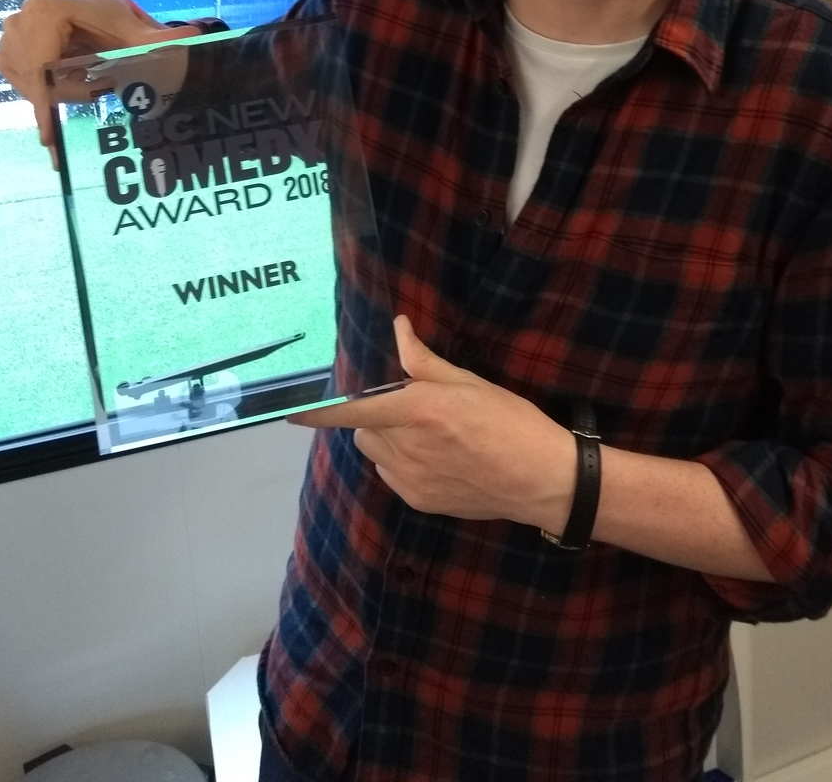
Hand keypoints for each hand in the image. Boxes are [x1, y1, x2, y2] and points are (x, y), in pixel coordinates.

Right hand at [0, 0, 192, 159]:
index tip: (49, 138)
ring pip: (33, 87)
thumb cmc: (114, 21)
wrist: (95, 14)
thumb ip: (160, 38)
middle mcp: (20, 22)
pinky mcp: (9, 54)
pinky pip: (27, 87)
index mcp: (45, 11)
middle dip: (72, 91)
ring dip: (65, 91)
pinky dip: (52, 91)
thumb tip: (194, 37)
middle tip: (102, 86)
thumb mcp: (136, 31)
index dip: (47, 98)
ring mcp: (10, 39)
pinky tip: (76, 78)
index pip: (40, 65)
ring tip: (94, 76)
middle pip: (37, 80)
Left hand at [295, 315, 576, 529]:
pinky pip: (392, 474)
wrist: (542, 479)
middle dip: (376, 415)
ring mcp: (410, 479)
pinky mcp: (419, 501)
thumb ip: (425, 362)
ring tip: (427, 435)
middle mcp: (406, 447)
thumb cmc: (512, 421)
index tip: (289, 411)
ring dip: (387, 439)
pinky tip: (439, 459)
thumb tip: (399, 329)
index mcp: (418, 410)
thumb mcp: (471, 383)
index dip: (316, 413)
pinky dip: (402, 463)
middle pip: (364, 427)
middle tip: (413, 408)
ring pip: (375, 451)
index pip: (353, 409)